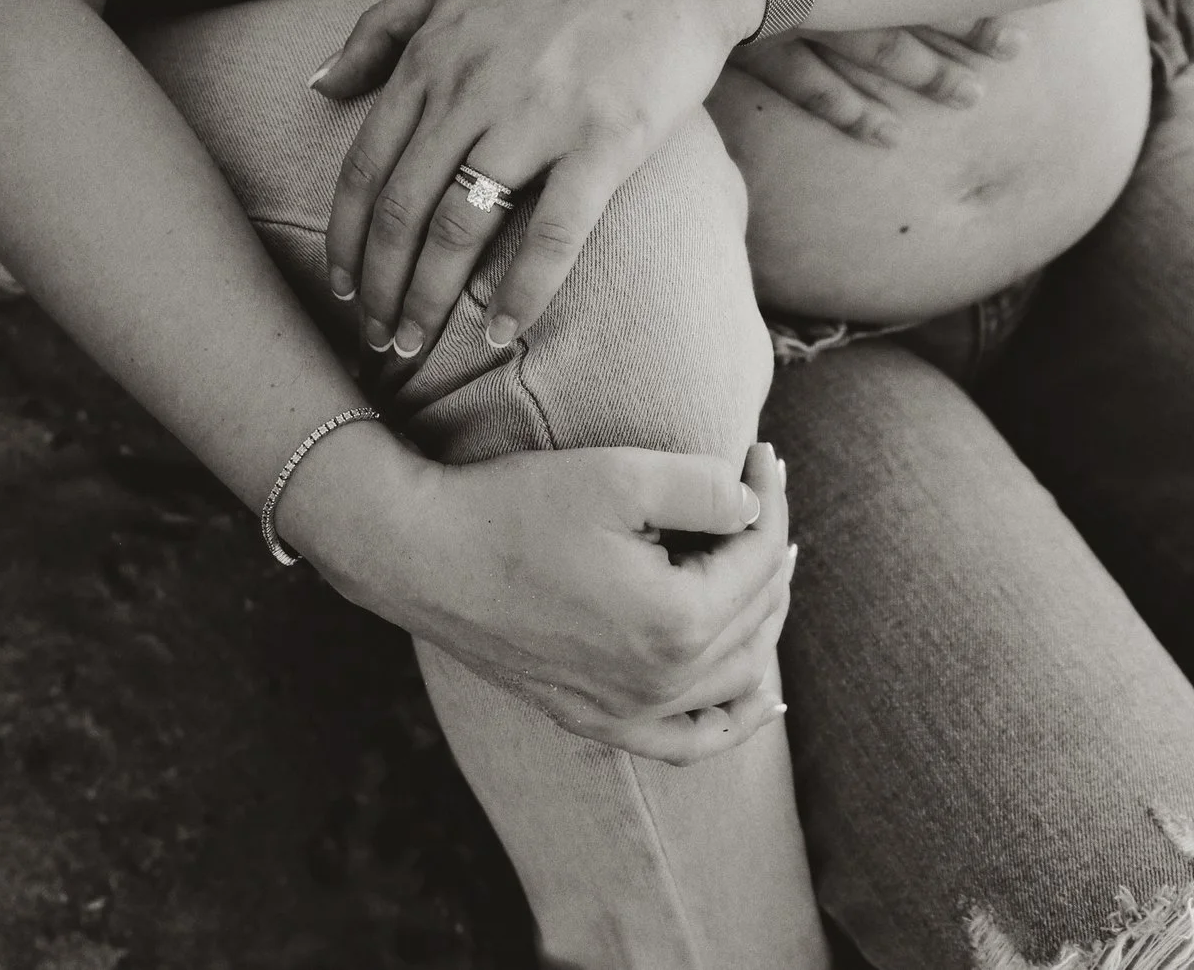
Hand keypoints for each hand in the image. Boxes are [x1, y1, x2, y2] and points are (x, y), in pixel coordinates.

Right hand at [291, 431, 797, 765]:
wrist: (424, 556)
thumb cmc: (516, 509)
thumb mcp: (620, 475)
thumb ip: (706, 489)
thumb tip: (754, 508)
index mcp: (676, 622)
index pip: (759, 554)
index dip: (768, 495)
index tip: (759, 453)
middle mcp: (661, 682)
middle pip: (757, 612)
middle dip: (770, 544)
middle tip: (758, 492)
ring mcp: (628, 710)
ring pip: (739, 674)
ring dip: (763, 615)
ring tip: (762, 560)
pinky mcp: (596, 719)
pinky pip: (690, 741)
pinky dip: (733, 719)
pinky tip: (759, 698)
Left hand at [313, 0, 759, 357]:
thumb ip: (382, 30)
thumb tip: (318, 85)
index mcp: (434, 55)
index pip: (367, 166)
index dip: (348, 237)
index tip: (341, 289)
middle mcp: (473, 89)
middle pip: (403, 209)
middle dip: (379, 286)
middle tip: (374, 339)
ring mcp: (538, 116)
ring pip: (459, 228)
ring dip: (429, 299)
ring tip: (415, 346)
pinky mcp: (603, 140)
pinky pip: (552, 234)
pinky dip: (521, 292)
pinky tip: (502, 332)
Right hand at [731, 19, 1026, 146]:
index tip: (1019, 4)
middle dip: (959, 28)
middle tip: (1018, 48)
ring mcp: (776, 9)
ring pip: (865, 43)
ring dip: (921, 71)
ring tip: (972, 96)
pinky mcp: (741, 47)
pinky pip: (806, 84)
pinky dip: (849, 109)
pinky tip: (887, 134)